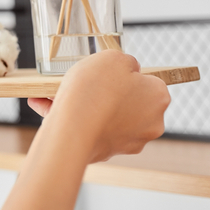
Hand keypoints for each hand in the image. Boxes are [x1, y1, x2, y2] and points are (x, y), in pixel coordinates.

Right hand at [26, 51, 169, 163]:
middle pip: (128, 101)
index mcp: (159, 97)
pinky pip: (91, 131)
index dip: (125, 74)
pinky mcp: (107, 152)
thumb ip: (126, 61)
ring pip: (107, 117)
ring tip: (56, 94)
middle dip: (106, 92)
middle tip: (82, 82)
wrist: (73, 130)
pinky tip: (50, 108)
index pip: (148, 81)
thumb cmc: (94, 90)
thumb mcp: (113, 57)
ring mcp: (130, 140)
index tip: (107, 73)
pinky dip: (74, 120)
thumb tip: (128, 69)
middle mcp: (151, 122)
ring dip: (86, 105)